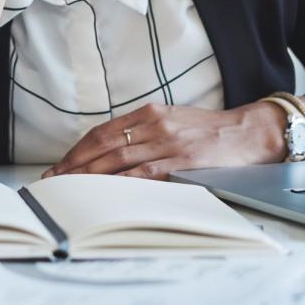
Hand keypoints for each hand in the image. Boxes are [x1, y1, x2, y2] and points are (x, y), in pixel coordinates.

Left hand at [40, 101, 287, 180]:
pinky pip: (145, 173)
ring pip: (119, 158)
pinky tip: (107, 191)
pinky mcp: (183, 160)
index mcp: (150, 112)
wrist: (250, 131)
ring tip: (71, 188)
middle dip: (75, 163)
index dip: (78, 150)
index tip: (61, 165)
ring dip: (91, 175)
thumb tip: (114, 152)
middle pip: (104, 145)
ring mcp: (168, 142)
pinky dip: (122, 182)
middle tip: (55, 180)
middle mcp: (155, 123)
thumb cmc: (212, 130)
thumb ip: (146, 132)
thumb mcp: (174, 121)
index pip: (103, 132)